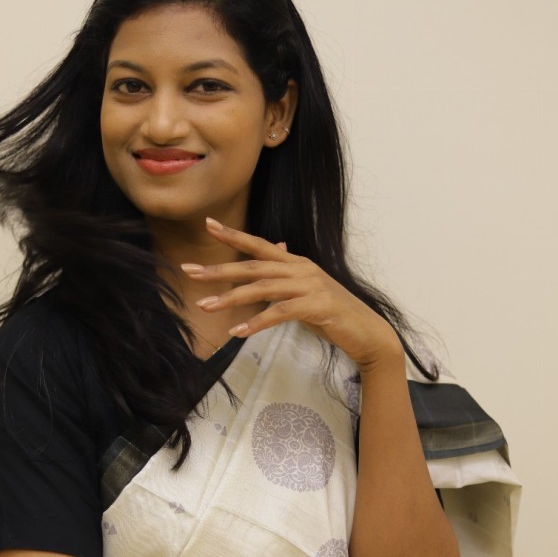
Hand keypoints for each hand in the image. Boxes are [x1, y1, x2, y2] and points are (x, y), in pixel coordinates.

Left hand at [181, 219, 401, 369]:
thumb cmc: (334, 314)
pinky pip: (279, 312)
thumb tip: (277, 250)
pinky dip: (256, 321)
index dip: (234, 235)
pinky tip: (237, 331)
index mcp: (296, 263)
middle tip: (190, 271)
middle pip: (253, 266)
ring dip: (230, 298)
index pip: (259, 245)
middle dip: (219, 269)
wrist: (367, 332)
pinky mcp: (316, 306)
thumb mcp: (307, 291)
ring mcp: (310, 286)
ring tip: (205, 306)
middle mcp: (301, 269)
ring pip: (262, 288)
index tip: (208, 224)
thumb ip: (287, 277)